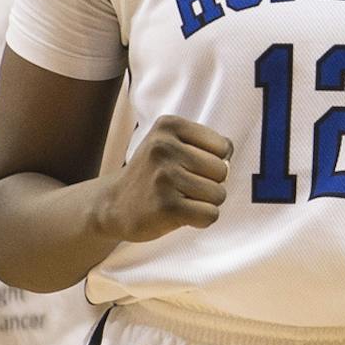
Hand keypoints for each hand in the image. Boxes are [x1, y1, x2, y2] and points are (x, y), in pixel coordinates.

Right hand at [92, 116, 231, 242]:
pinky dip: (201, 219)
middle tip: (184, 187)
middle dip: (210, 183)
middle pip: (222, 170)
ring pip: (218, 194)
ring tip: (180, 200)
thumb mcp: (168, 143)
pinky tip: (180, 214)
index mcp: (168, 125)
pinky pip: (210, 215)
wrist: (113, 204)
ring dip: (205, 203)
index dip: (213, 161)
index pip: (223, 146)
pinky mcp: (167, 206)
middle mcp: (164, 148)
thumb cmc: (151, 174)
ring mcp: (165, 177)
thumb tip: (230, 154)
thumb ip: (202, 143)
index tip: (189, 167)